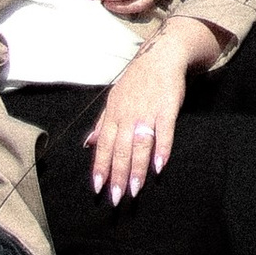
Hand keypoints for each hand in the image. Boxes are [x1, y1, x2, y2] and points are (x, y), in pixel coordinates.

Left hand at [88, 16, 223, 199]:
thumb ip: (103, 123)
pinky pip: (164, 132)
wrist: (160, 56)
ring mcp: (148, 112)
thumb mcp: (114, 98)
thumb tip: (88, 144)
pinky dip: (162, 149)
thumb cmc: (136, 80)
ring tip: (135, 190)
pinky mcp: (167, 109)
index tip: (98, 188)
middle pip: (121, 149)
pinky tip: (159, 167)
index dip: (101, 166)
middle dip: (118, 174)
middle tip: (116, 198)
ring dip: (137, 168)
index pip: (104, 144)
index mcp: (114, 113)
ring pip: (140, 144)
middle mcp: (128, 114)